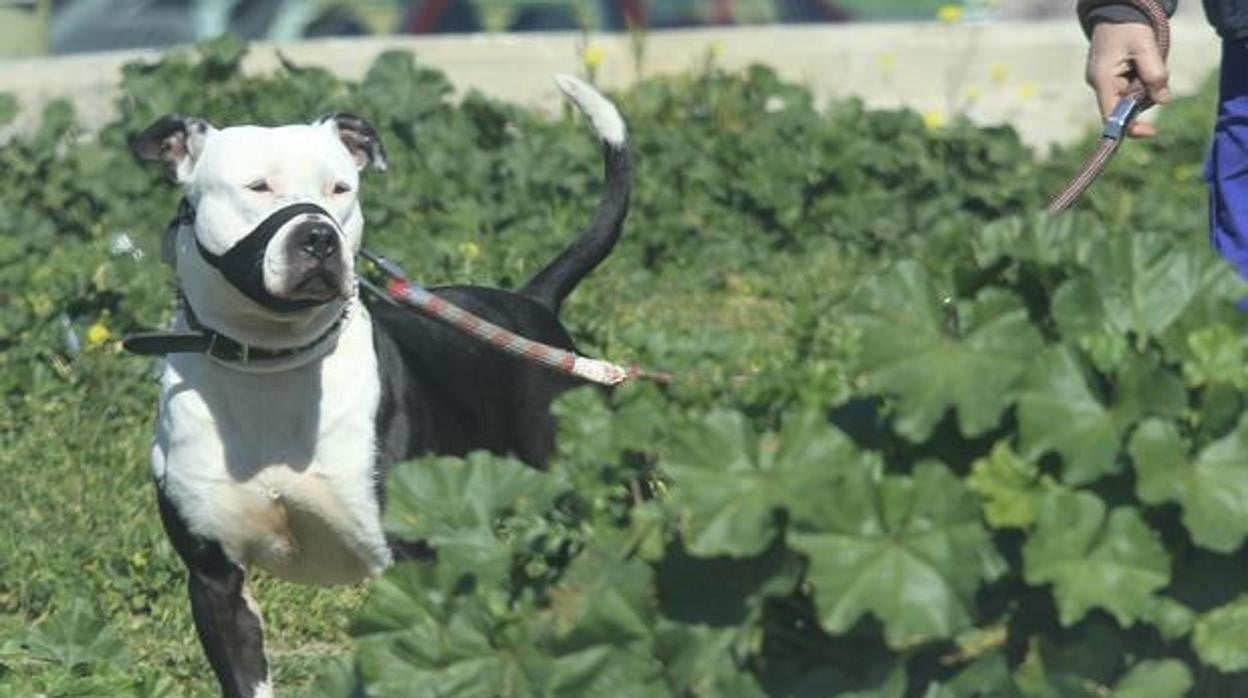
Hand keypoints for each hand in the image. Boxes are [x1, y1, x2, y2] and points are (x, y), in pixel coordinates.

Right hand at [1086, 21, 1170, 136]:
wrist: (1115, 12)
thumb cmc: (1128, 28)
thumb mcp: (1146, 48)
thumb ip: (1155, 75)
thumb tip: (1163, 101)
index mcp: (1103, 80)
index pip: (1112, 115)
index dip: (1130, 127)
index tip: (1151, 132)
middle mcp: (1099, 85)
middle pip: (1124, 107)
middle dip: (1144, 97)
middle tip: (1157, 73)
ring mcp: (1102, 82)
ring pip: (1128, 98)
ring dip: (1144, 88)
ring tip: (1147, 61)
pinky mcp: (1108, 78)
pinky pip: (1127, 89)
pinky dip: (1140, 81)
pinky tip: (1141, 63)